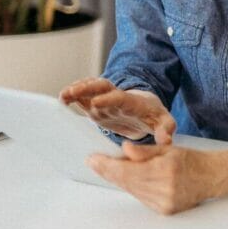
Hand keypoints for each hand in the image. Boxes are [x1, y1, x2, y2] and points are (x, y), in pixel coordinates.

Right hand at [60, 77, 175, 144]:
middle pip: (100, 87)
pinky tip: (62, 99)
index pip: (119, 98)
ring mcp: (104, 100)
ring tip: (63, 96)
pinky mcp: (95, 105)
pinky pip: (82, 97)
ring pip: (89, 90)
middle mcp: (115, 97)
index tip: (97, 103)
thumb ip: (165, 129)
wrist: (144, 110)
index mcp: (131, 102)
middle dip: (87, 88)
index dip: (108, 99)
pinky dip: (72, 96)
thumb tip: (166, 141)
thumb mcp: (163, 122)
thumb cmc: (153, 115)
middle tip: (73, 92)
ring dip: (76, 90)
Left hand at [86, 142, 218, 214]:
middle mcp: (164, 189)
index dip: (106, 166)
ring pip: (132, 190)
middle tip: (95, 162)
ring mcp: (164, 202)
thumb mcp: (169, 149)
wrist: (213, 177)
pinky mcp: (164, 210)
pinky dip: (134, 187)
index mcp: (165, 170)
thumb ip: (145, 151)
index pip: (127, 170)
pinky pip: (141, 198)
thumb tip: (124, 150)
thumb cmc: (192, 160)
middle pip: (126, 182)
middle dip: (109, 171)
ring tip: (111, 168)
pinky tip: (130, 179)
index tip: (92, 159)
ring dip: (120, 179)